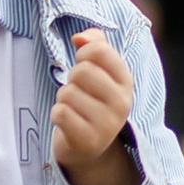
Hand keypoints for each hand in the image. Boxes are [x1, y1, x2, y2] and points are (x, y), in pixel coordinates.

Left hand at [51, 29, 137, 184]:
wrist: (89, 147)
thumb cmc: (90, 101)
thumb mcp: (99, 71)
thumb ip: (94, 45)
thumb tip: (79, 37)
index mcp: (126, 81)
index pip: (99, 50)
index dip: (83, 54)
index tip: (85, 66)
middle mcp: (122, 102)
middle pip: (82, 71)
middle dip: (72, 80)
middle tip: (78, 93)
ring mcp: (107, 124)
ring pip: (68, 93)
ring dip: (63, 100)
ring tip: (75, 110)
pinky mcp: (88, 140)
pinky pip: (60, 113)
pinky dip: (57, 115)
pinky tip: (67, 123)